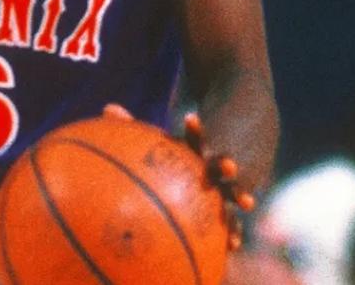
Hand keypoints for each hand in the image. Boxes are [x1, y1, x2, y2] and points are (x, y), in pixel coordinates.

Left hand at [102, 104, 252, 249]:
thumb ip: (132, 130)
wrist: (210, 167)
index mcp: (195, 150)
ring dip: (240, 195)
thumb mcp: (154, 147)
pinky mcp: (225, 212)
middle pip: (221, 163)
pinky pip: (231, 222)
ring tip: (247, 202)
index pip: (195, 137)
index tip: (191, 119)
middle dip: (225, 163)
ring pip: (234, 192)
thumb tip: (107, 108)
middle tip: (227, 165)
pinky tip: (234, 245)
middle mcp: (212, 168)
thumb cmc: (168, 160)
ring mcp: (224, 189)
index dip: (194, 129)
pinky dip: (233, 232)